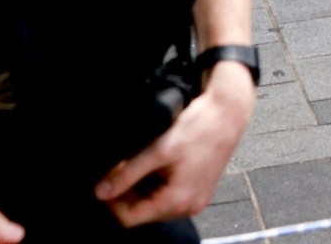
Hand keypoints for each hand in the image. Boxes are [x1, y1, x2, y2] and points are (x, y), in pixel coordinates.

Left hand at [94, 62, 254, 227]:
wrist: (229, 112)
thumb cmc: (201, 127)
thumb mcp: (158, 149)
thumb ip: (128, 173)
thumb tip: (101, 191)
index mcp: (177, 201)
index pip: (129, 218)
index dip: (112, 200)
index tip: (108, 178)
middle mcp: (188, 206)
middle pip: (143, 212)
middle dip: (128, 192)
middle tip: (124, 165)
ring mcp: (195, 199)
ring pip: (155, 204)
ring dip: (143, 186)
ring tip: (143, 160)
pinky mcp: (199, 190)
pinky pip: (170, 195)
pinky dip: (158, 182)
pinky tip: (159, 162)